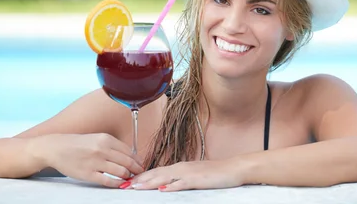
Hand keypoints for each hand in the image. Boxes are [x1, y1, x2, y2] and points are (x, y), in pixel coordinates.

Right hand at [39, 133, 143, 187]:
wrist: (56, 148)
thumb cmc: (78, 144)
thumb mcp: (97, 139)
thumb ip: (112, 146)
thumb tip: (129, 156)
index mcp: (106, 139)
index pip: (129, 151)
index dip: (137, 159)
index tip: (141, 164)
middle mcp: (102, 149)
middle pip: (127, 161)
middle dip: (136, 169)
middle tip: (141, 173)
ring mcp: (95, 162)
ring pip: (120, 171)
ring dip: (128, 176)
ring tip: (131, 179)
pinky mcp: (88, 174)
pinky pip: (108, 181)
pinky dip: (117, 183)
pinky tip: (121, 184)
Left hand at [128, 159, 242, 191]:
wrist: (233, 168)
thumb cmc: (215, 174)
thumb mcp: (194, 176)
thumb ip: (179, 179)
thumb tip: (164, 185)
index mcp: (180, 167)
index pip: (156, 171)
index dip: (141, 177)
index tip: (127, 182)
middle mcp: (181, 167)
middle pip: (156, 173)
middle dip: (139, 179)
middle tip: (123, 185)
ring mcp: (189, 173)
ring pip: (165, 177)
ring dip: (149, 182)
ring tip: (135, 187)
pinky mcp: (198, 179)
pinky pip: (183, 183)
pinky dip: (172, 186)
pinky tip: (163, 189)